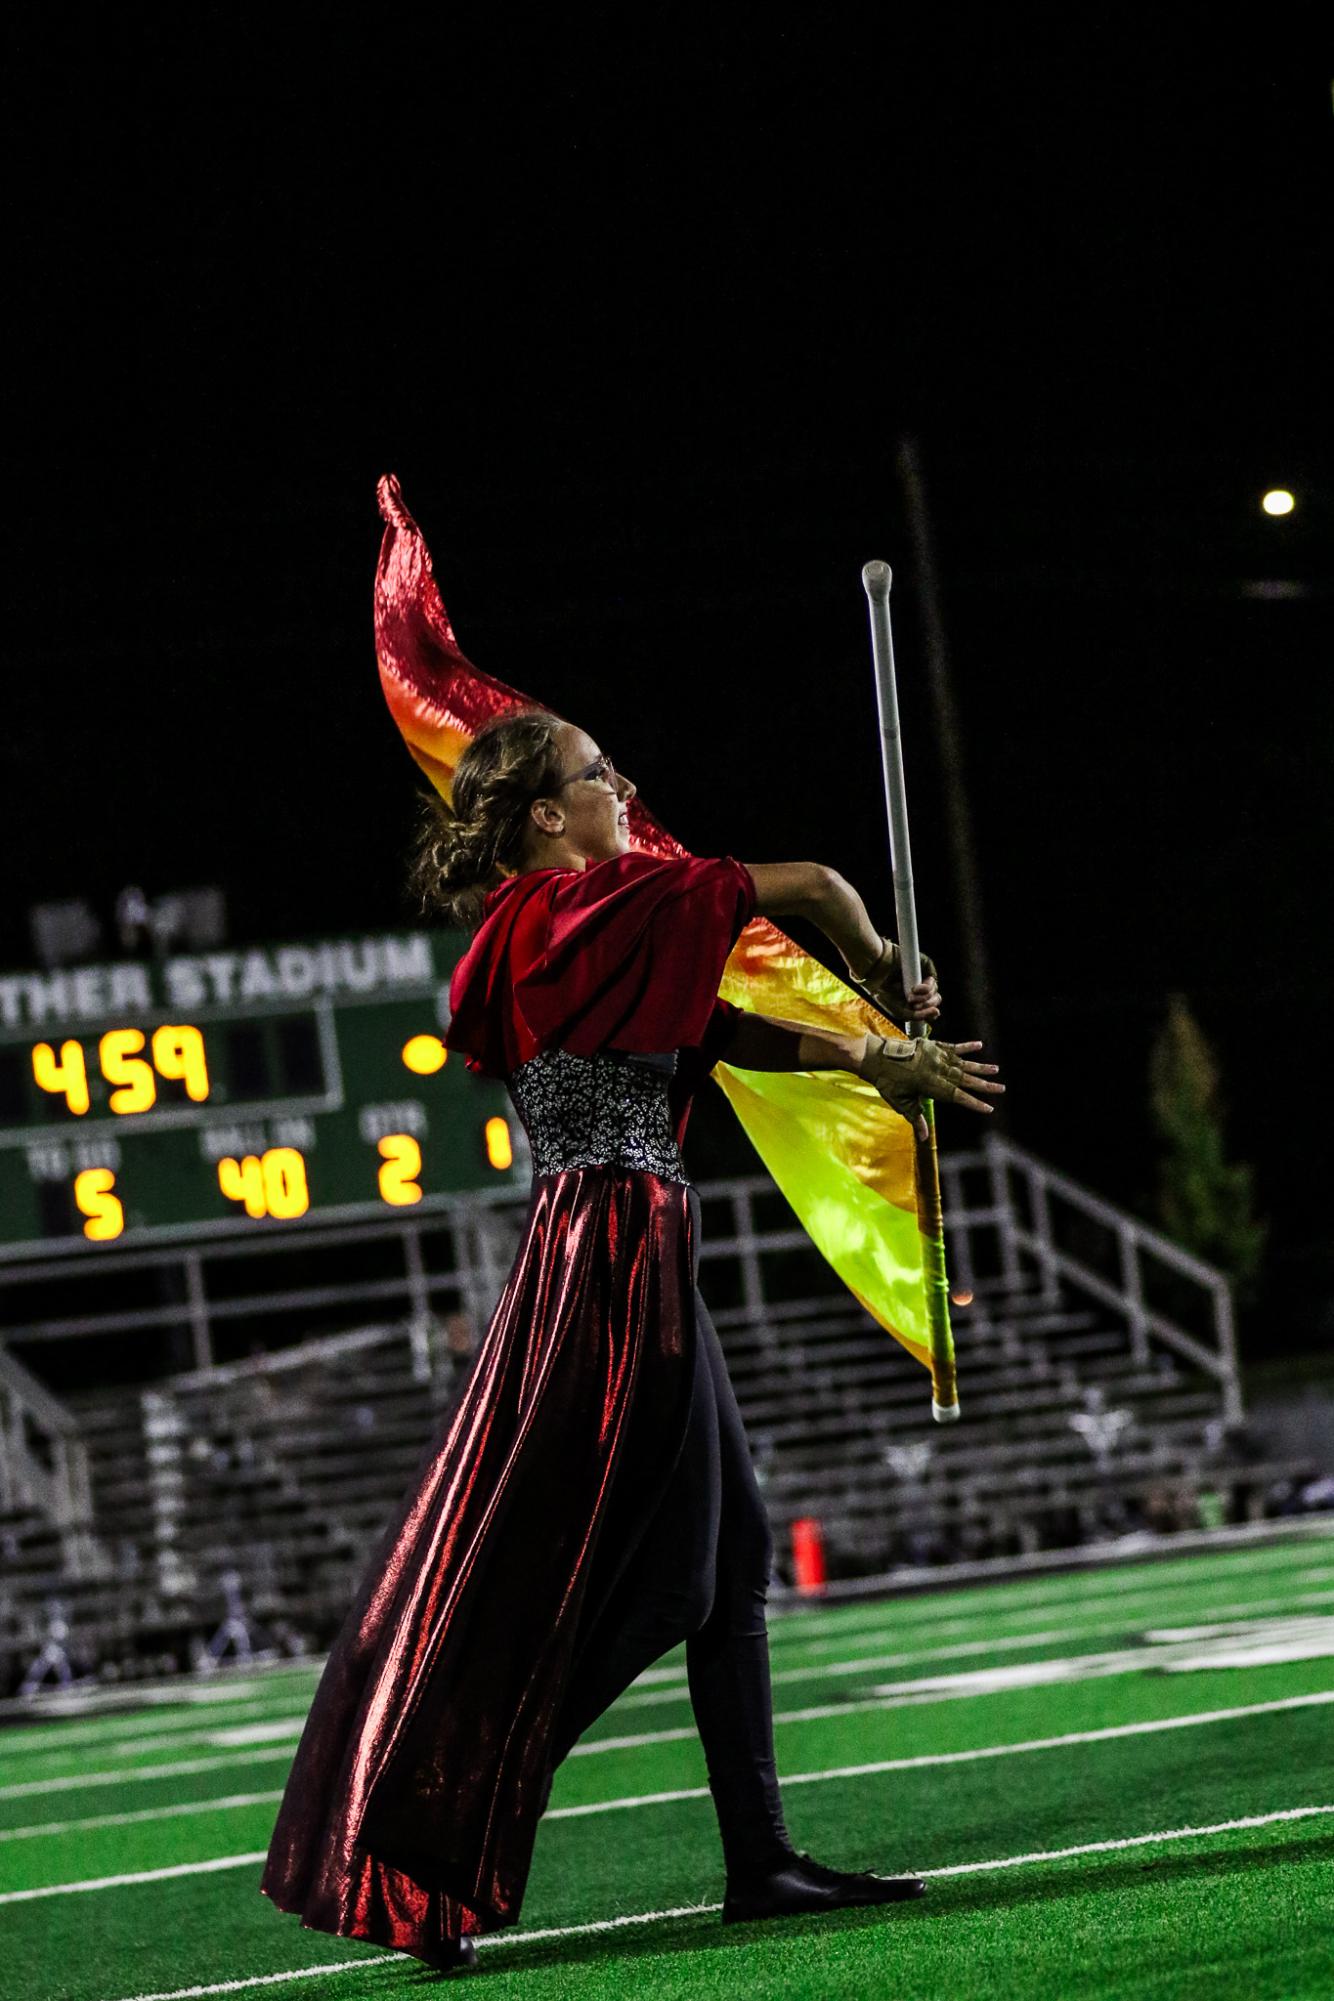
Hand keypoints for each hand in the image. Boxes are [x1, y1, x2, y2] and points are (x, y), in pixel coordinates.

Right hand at [850, 938, 940, 1025]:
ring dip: (924, 998)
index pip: (930, 1007)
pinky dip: (926, 988)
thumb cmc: (883, 991)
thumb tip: (937, 1012)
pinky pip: (933, 980)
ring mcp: (923, 977)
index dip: (931, 1012)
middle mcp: (920, 988)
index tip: (929, 1015)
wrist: (877, 973)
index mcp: (914, 999)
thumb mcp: (900, 1011)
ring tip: (910, 996)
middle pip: (935, 1000)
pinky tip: (915, 989)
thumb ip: (917, 1016)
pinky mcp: (925, 967)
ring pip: (935, 992)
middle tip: (915, 1005)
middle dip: (928, 1006)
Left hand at [858, 1032, 1003, 1139]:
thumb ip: (916, 1118)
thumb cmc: (886, 1082)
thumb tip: (924, 1138)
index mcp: (931, 1085)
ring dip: (980, 1067)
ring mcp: (935, 1056)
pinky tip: (979, 1045)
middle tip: (1002, 1088)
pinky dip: (966, 1046)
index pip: (957, 1096)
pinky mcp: (932, 1045)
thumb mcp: (900, 1103)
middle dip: (984, 1085)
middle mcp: (937, 1069)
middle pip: (965, 1079)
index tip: (989, 1108)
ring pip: (963, 1062)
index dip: (974, 1103)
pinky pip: (953, 1046)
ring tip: (996, 1070)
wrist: (874, 1056)